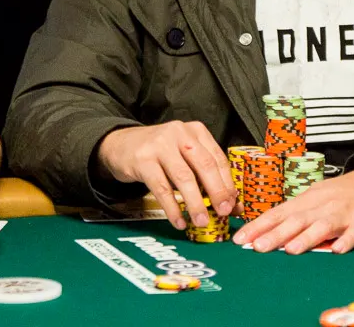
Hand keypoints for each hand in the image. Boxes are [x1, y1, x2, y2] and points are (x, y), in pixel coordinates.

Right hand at [96, 121, 236, 230]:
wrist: (120, 144)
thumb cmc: (159, 152)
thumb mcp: (184, 156)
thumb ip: (205, 176)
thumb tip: (231, 205)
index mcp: (196, 131)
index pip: (218, 158)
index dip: (227, 183)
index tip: (233, 204)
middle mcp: (180, 134)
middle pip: (205, 165)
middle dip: (217, 191)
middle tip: (223, 212)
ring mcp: (160, 145)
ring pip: (184, 177)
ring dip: (196, 203)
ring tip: (202, 221)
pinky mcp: (143, 160)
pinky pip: (162, 188)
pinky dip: (173, 208)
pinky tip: (179, 221)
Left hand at [232, 162, 353, 253]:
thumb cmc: (342, 195)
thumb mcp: (316, 199)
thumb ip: (295, 215)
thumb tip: (265, 232)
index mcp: (307, 201)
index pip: (278, 213)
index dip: (258, 226)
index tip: (238, 240)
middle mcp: (322, 206)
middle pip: (296, 220)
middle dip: (276, 234)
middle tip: (257, 247)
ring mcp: (344, 214)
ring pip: (323, 226)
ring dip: (306, 238)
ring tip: (290, 250)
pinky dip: (346, 241)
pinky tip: (338, 250)